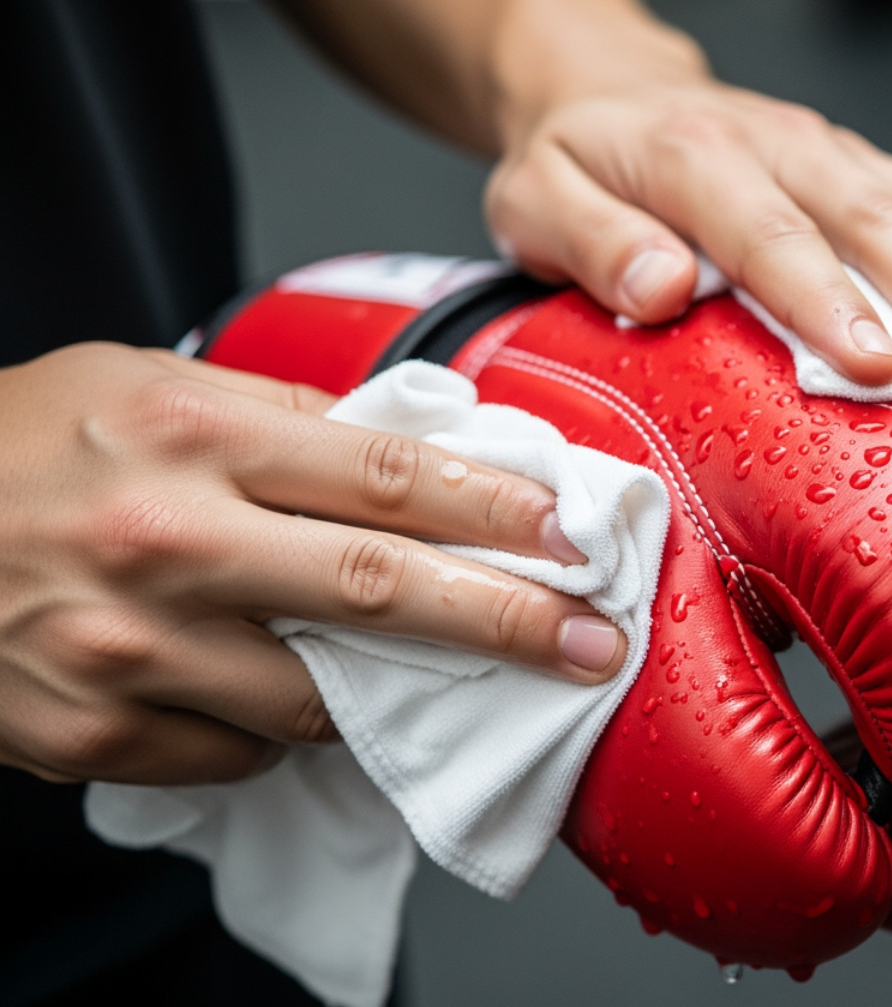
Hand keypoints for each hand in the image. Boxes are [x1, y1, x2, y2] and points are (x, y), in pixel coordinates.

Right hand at [0, 344, 624, 785]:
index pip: (381, 474)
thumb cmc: (33, 443)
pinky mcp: (93, 733)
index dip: (491, 508)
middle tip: (589, 645)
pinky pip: (236, 752)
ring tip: (441, 678)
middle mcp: (163, 542)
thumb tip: (422, 455)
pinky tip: (284, 696)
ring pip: (315, 697)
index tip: (567, 534)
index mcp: (189, 435)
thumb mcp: (154, 386)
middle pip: (376, 590)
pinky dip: (279, 731)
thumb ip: (286, 421)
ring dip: (391, 692)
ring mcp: (124, 648)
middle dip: (503, 623)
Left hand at [483, 1, 891, 394]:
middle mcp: (783, 149)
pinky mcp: (869, 172)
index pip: (769, 233)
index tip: (877, 364)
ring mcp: (836, 158)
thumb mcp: (536, 201)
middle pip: (877, 222)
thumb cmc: (577, 162)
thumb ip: (593, 243)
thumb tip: (659, 288)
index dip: (826, 299)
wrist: (608, 94)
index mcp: (696, 158)